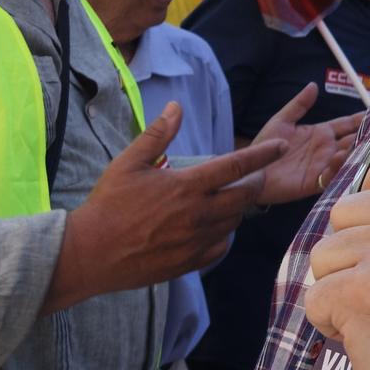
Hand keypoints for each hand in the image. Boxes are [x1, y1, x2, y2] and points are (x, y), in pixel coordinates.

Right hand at [43, 102, 284, 312]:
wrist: (87, 254)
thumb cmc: (107, 204)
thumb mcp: (128, 163)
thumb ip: (158, 135)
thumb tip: (175, 106)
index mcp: (186, 186)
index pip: (237, 166)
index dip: (263, 154)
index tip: (282, 146)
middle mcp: (197, 214)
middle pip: (245, 196)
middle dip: (254, 183)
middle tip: (250, 177)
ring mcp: (195, 241)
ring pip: (234, 222)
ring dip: (236, 210)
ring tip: (225, 201)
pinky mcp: (188, 262)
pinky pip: (220, 248)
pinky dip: (222, 236)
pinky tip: (211, 228)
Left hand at [252, 82, 366, 204]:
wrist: (251, 171)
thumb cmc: (265, 145)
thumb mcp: (282, 120)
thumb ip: (299, 104)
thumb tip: (314, 85)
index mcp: (322, 133)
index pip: (348, 124)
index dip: (363, 118)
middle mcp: (327, 149)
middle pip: (353, 140)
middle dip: (368, 136)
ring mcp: (323, 165)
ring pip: (348, 158)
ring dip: (357, 151)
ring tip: (365, 143)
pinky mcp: (315, 182)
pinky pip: (332, 176)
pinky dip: (339, 168)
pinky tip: (339, 157)